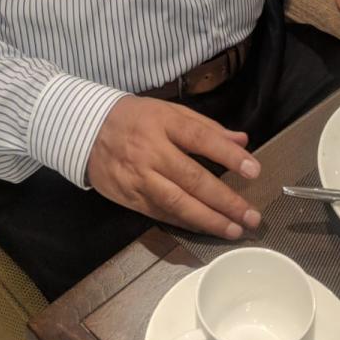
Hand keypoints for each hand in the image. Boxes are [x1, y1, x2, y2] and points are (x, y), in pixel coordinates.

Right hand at [87, 95, 261, 237]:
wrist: (85, 131)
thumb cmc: (134, 118)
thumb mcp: (168, 111)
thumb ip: (206, 127)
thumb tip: (241, 140)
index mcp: (162, 123)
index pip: (200, 139)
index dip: (228, 155)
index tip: (254, 170)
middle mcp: (151, 152)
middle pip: (192, 179)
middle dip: (225, 200)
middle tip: (251, 215)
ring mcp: (138, 178)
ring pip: (178, 204)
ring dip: (209, 220)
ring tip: (235, 229)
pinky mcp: (130, 198)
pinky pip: (162, 214)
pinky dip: (186, 223)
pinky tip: (205, 228)